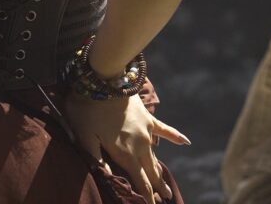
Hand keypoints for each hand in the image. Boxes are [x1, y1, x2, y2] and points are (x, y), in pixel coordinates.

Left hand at [61, 90, 187, 203]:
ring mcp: (146, 131)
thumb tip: (107, 177)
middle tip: (166, 199)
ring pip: (155, 156)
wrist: (102, 79)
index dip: (146, 197)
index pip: (140, 182)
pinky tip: (185, 142)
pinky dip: (174, 136)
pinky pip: (164, 129)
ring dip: (160, 170)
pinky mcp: (147, 117)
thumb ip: (95, 159)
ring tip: (165, 183)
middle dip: (157, 187)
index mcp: (125, 153)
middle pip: (151, 172)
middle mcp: (140, 146)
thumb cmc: (88, 108)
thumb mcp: (85, 136)